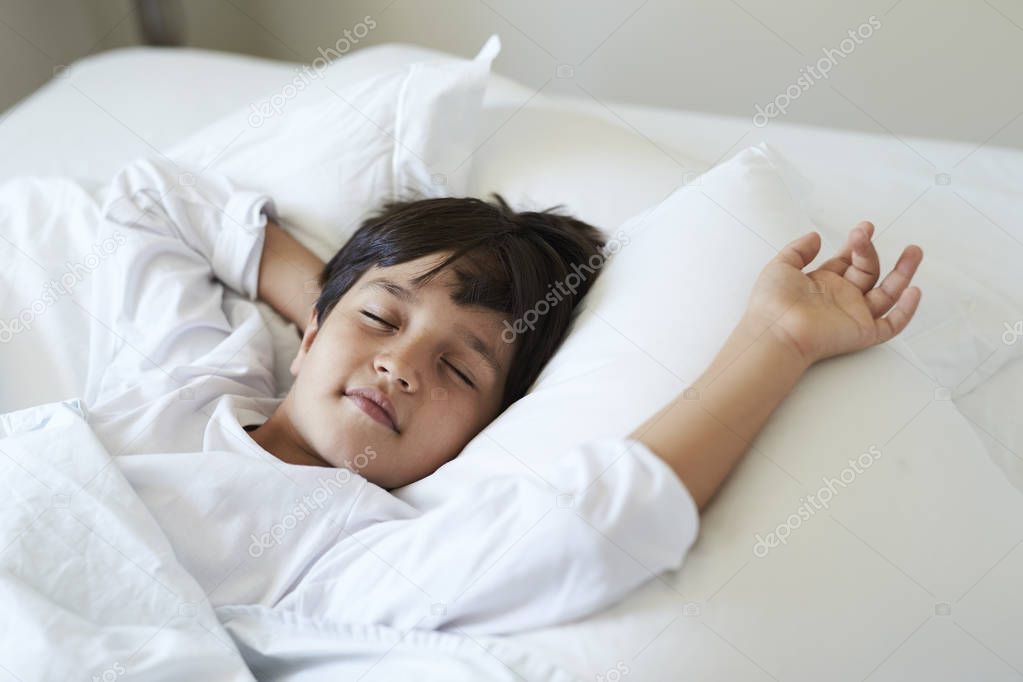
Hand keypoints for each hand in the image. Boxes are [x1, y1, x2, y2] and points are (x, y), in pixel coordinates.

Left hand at [745, 221, 922, 365]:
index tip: (864, 227)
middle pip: (868, 272)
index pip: (849, 261)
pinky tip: (914, 291)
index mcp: (824, 284)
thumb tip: (815, 236)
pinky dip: (905, 311)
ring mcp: (854, 315)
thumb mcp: (781, 266)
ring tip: (914, 251)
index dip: (858, 244)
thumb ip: (799, 250)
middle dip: (870, 251)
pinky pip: (892, 324)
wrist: (775, 330)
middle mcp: (841, 298)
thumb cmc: (772, 302)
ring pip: (887, 294)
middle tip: (866, 232)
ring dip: (903, 273)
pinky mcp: (863, 333)